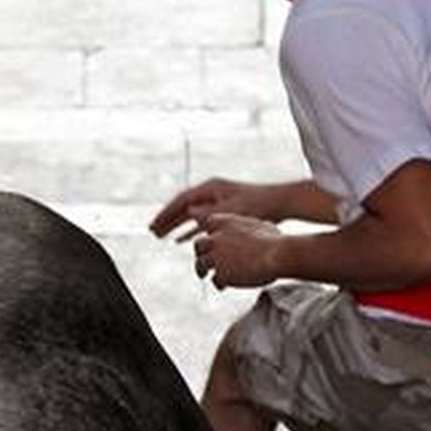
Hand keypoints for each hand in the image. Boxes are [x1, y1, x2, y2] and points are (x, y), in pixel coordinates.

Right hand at [150, 178, 279, 242]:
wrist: (279, 204)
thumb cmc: (256, 206)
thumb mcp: (230, 211)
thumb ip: (209, 213)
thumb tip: (188, 213)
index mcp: (210, 188)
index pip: (181, 201)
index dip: (166, 214)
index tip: (153, 226)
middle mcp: (210, 193)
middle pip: (182, 207)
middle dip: (166, 220)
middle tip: (151, 232)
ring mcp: (215, 201)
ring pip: (189, 214)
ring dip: (175, 226)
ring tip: (160, 237)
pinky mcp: (222, 212)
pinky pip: (199, 221)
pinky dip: (189, 230)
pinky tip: (180, 241)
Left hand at [192, 214, 283, 288]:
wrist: (277, 255)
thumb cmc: (275, 241)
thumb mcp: (261, 226)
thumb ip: (250, 227)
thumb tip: (257, 228)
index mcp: (225, 222)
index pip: (208, 223)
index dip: (209, 232)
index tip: (211, 240)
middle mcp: (216, 238)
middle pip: (198, 244)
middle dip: (200, 253)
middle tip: (202, 259)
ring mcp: (216, 256)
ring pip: (200, 264)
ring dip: (201, 270)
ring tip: (204, 276)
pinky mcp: (220, 273)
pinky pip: (214, 280)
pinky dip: (218, 283)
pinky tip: (223, 287)